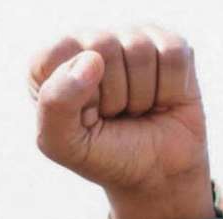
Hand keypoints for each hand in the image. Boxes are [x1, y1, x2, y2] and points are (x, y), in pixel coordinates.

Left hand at [29, 27, 213, 218]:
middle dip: (112, 94)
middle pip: (103, 45)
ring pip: (140, 49)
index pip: (58, 52)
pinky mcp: (169, 46)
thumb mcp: (62, 143)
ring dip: (141, 94)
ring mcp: (130, 40)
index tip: (83, 116)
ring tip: (135, 109)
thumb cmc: (102, 156)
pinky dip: (170, 88)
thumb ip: (55, 103)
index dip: (75, 91)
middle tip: (113, 115)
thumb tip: (91, 58)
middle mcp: (88, 44)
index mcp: (49, 65)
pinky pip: (173, 54)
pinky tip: (160, 100)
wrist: (155, 175)